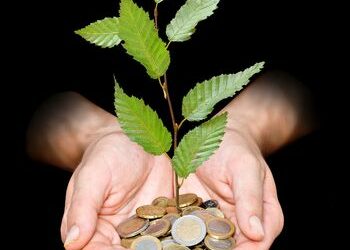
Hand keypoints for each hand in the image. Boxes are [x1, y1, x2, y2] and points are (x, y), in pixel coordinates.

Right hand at [61, 131, 172, 249]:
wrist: (134, 140)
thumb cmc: (107, 154)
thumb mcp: (93, 176)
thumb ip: (83, 207)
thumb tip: (73, 242)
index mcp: (93, 227)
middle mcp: (117, 234)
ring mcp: (142, 229)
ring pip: (149, 248)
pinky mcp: (163, 220)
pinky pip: (171, 234)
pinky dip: (183, 238)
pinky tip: (195, 240)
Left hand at [181, 125, 283, 249]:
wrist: (213, 135)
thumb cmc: (234, 147)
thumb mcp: (244, 167)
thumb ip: (250, 197)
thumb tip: (257, 233)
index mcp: (265, 213)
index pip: (260, 243)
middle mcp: (245, 222)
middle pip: (237, 249)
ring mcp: (223, 221)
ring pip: (216, 245)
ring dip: (201, 249)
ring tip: (179, 249)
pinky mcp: (203, 216)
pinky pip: (197, 232)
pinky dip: (187, 237)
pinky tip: (172, 239)